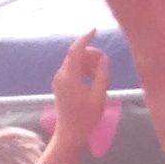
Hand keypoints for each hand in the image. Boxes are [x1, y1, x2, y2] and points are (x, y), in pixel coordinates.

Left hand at [49, 30, 111, 149]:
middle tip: (105, 67)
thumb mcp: (99, 97)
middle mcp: (61, 75)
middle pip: (76, 54)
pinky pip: (72, 69)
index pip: (76, 51)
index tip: (95, 30)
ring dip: (88, 63)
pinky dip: (83, 69)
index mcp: (70, 77)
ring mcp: (59, 80)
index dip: (85, 38)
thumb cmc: (86, 118)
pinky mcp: (60, 84)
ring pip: (75, 61)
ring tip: (100, 77)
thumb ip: (102, 76)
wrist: (70, 133)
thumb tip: (104, 59)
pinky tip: (92, 80)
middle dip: (91, 55)